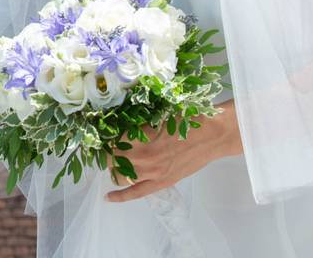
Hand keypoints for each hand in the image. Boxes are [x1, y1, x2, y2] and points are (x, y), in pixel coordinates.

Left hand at [105, 99, 243, 202]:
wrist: (212, 135)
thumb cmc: (186, 119)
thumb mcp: (156, 116)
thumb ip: (137, 125)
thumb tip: (119, 128)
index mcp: (138, 136)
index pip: (109, 143)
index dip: (103, 142)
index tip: (100, 139)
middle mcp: (140, 155)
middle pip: (111, 160)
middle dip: (108, 155)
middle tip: (110, 150)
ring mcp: (150, 172)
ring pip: (119, 177)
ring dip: (115, 170)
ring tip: (117, 164)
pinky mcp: (161, 183)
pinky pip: (135, 194)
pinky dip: (120, 196)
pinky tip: (108, 197)